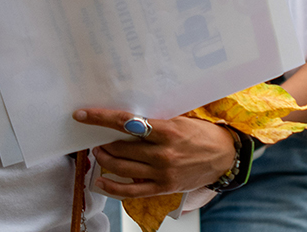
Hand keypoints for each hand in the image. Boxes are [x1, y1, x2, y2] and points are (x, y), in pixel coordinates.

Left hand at [74, 108, 235, 197]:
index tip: (83, 115)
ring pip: (121, 167)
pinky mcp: (163, 187)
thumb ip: (157, 119)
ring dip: (104, 159)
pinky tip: (101, 181)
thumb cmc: (203, 134)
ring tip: (100, 153)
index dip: (101, 118)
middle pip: (120, 147)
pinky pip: (130, 191)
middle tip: (95, 137)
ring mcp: (162, 172)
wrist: (224, 156)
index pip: (126, 123)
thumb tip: (128, 115)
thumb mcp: (182, 119)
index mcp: (168, 131)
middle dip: (101, 141)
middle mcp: (163, 153)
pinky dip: (112, 187)